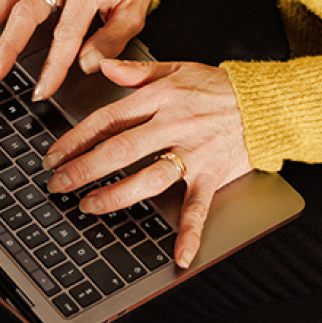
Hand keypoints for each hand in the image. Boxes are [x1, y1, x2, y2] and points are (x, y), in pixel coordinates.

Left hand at [42, 59, 249, 267]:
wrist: (267, 102)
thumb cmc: (220, 87)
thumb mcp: (177, 68)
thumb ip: (137, 70)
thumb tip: (103, 66)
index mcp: (160, 98)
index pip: (108, 119)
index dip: (76, 138)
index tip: (55, 155)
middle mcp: (173, 125)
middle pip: (120, 149)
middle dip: (83, 169)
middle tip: (59, 185)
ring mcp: (194, 152)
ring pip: (149, 177)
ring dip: (116, 195)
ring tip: (90, 206)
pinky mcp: (213, 174)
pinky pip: (199, 207)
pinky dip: (191, 234)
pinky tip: (179, 256)